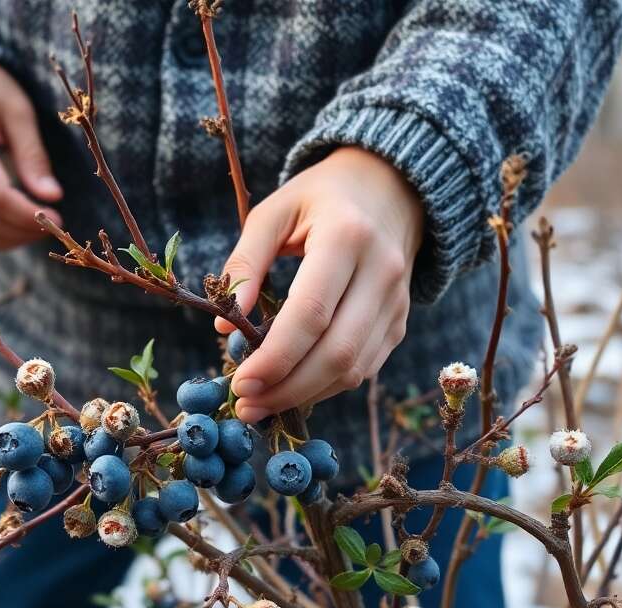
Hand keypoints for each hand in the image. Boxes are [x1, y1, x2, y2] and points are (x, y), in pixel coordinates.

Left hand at [215, 147, 424, 423]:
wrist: (390, 188)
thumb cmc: (319, 199)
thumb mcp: (272, 212)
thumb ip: (244, 263)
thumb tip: (222, 327)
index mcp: (346, 237)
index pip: (310, 314)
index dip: (275, 357)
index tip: (240, 382)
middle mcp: (381, 272)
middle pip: (337, 352)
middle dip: (287, 388)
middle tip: (244, 405)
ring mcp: (396, 301)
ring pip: (354, 368)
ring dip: (305, 395)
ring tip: (260, 404)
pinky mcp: (399, 322)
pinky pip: (365, 368)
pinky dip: (326, 387)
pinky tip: (291, 390)